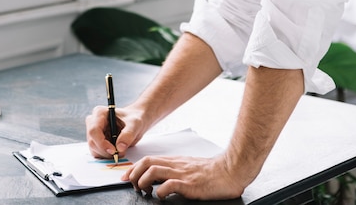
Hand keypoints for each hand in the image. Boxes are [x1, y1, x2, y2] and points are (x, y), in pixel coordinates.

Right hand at [85, 104, 146, 159]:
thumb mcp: (135, 124)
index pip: (94, 130)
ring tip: (121, 150)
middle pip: (92, 142)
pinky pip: (97, 153)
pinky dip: (107, 156)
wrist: (134, 123)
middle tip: (120, 153)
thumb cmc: (134, 119)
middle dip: (106, 151)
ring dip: (107, 155)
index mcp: (100, 113)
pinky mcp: (96, 142)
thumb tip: (119, 147)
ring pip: (94, 149)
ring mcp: (94, 133)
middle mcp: (93, 122)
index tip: (113, 151)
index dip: (102, 143)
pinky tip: (117, 151)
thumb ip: (128, 134)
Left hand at [121, 153, 245, 200]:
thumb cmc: (211, 171)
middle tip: (130, 183)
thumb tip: (161, 178)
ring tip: (143, 190)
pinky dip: (160, 191)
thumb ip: (176, 169)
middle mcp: (176, 165)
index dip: (134, 167)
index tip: (126, 176)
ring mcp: (182, 174)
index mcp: (175, 161)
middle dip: (134, 172)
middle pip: (147, 162)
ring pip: (154, 170)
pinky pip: (170, 184)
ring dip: (143, 180)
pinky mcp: (189, 184)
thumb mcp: (189, 167)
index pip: (149, 159)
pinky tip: (160, 196)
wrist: (229, 171)